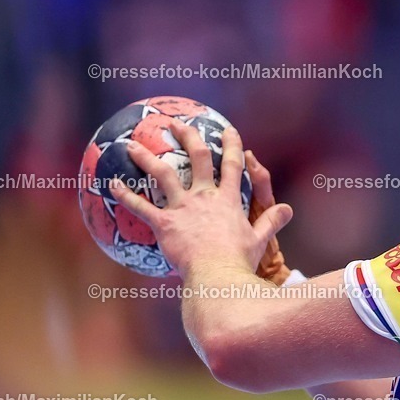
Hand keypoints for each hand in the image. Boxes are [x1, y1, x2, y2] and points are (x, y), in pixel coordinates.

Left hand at [110, 119, 292, 279]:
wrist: (217, 276)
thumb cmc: (239, 260)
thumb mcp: (260, 239)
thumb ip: (272, 221)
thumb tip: (288, 209)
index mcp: (227, 200)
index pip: (232, 165)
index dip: (232, 145)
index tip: (228, 130)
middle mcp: (205, 197)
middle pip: (198, 158)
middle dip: (187, 137)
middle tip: (175, 124)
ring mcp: (183, 208)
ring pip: (163, 174)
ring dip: (146, 158)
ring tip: (132, 145)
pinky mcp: (165, 224)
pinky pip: (141, 207)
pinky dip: (125, 195)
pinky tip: (111, 184)